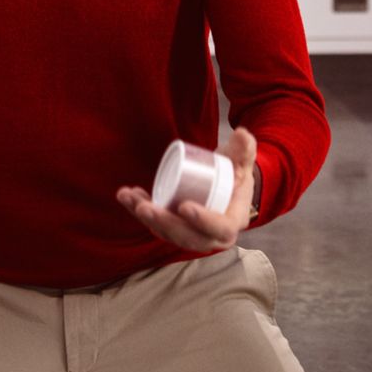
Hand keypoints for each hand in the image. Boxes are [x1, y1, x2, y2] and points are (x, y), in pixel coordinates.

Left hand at [116, 128, 257, 253]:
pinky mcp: (175, 229)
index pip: (220, 228)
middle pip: (189, 238)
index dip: (202, 221)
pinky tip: (128, 196)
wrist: (225, 183)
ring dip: (147, 218)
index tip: (183, 206)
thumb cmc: (235, 172)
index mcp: (232, 222)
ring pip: (168, 233)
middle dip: (165, 224)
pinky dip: (140, 212)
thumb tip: (242, 134)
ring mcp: (191, 235)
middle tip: (145, 207)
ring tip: (130, 198)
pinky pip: (157, 225)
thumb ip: (244, 147)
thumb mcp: (241, 160)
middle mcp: (212, 236)